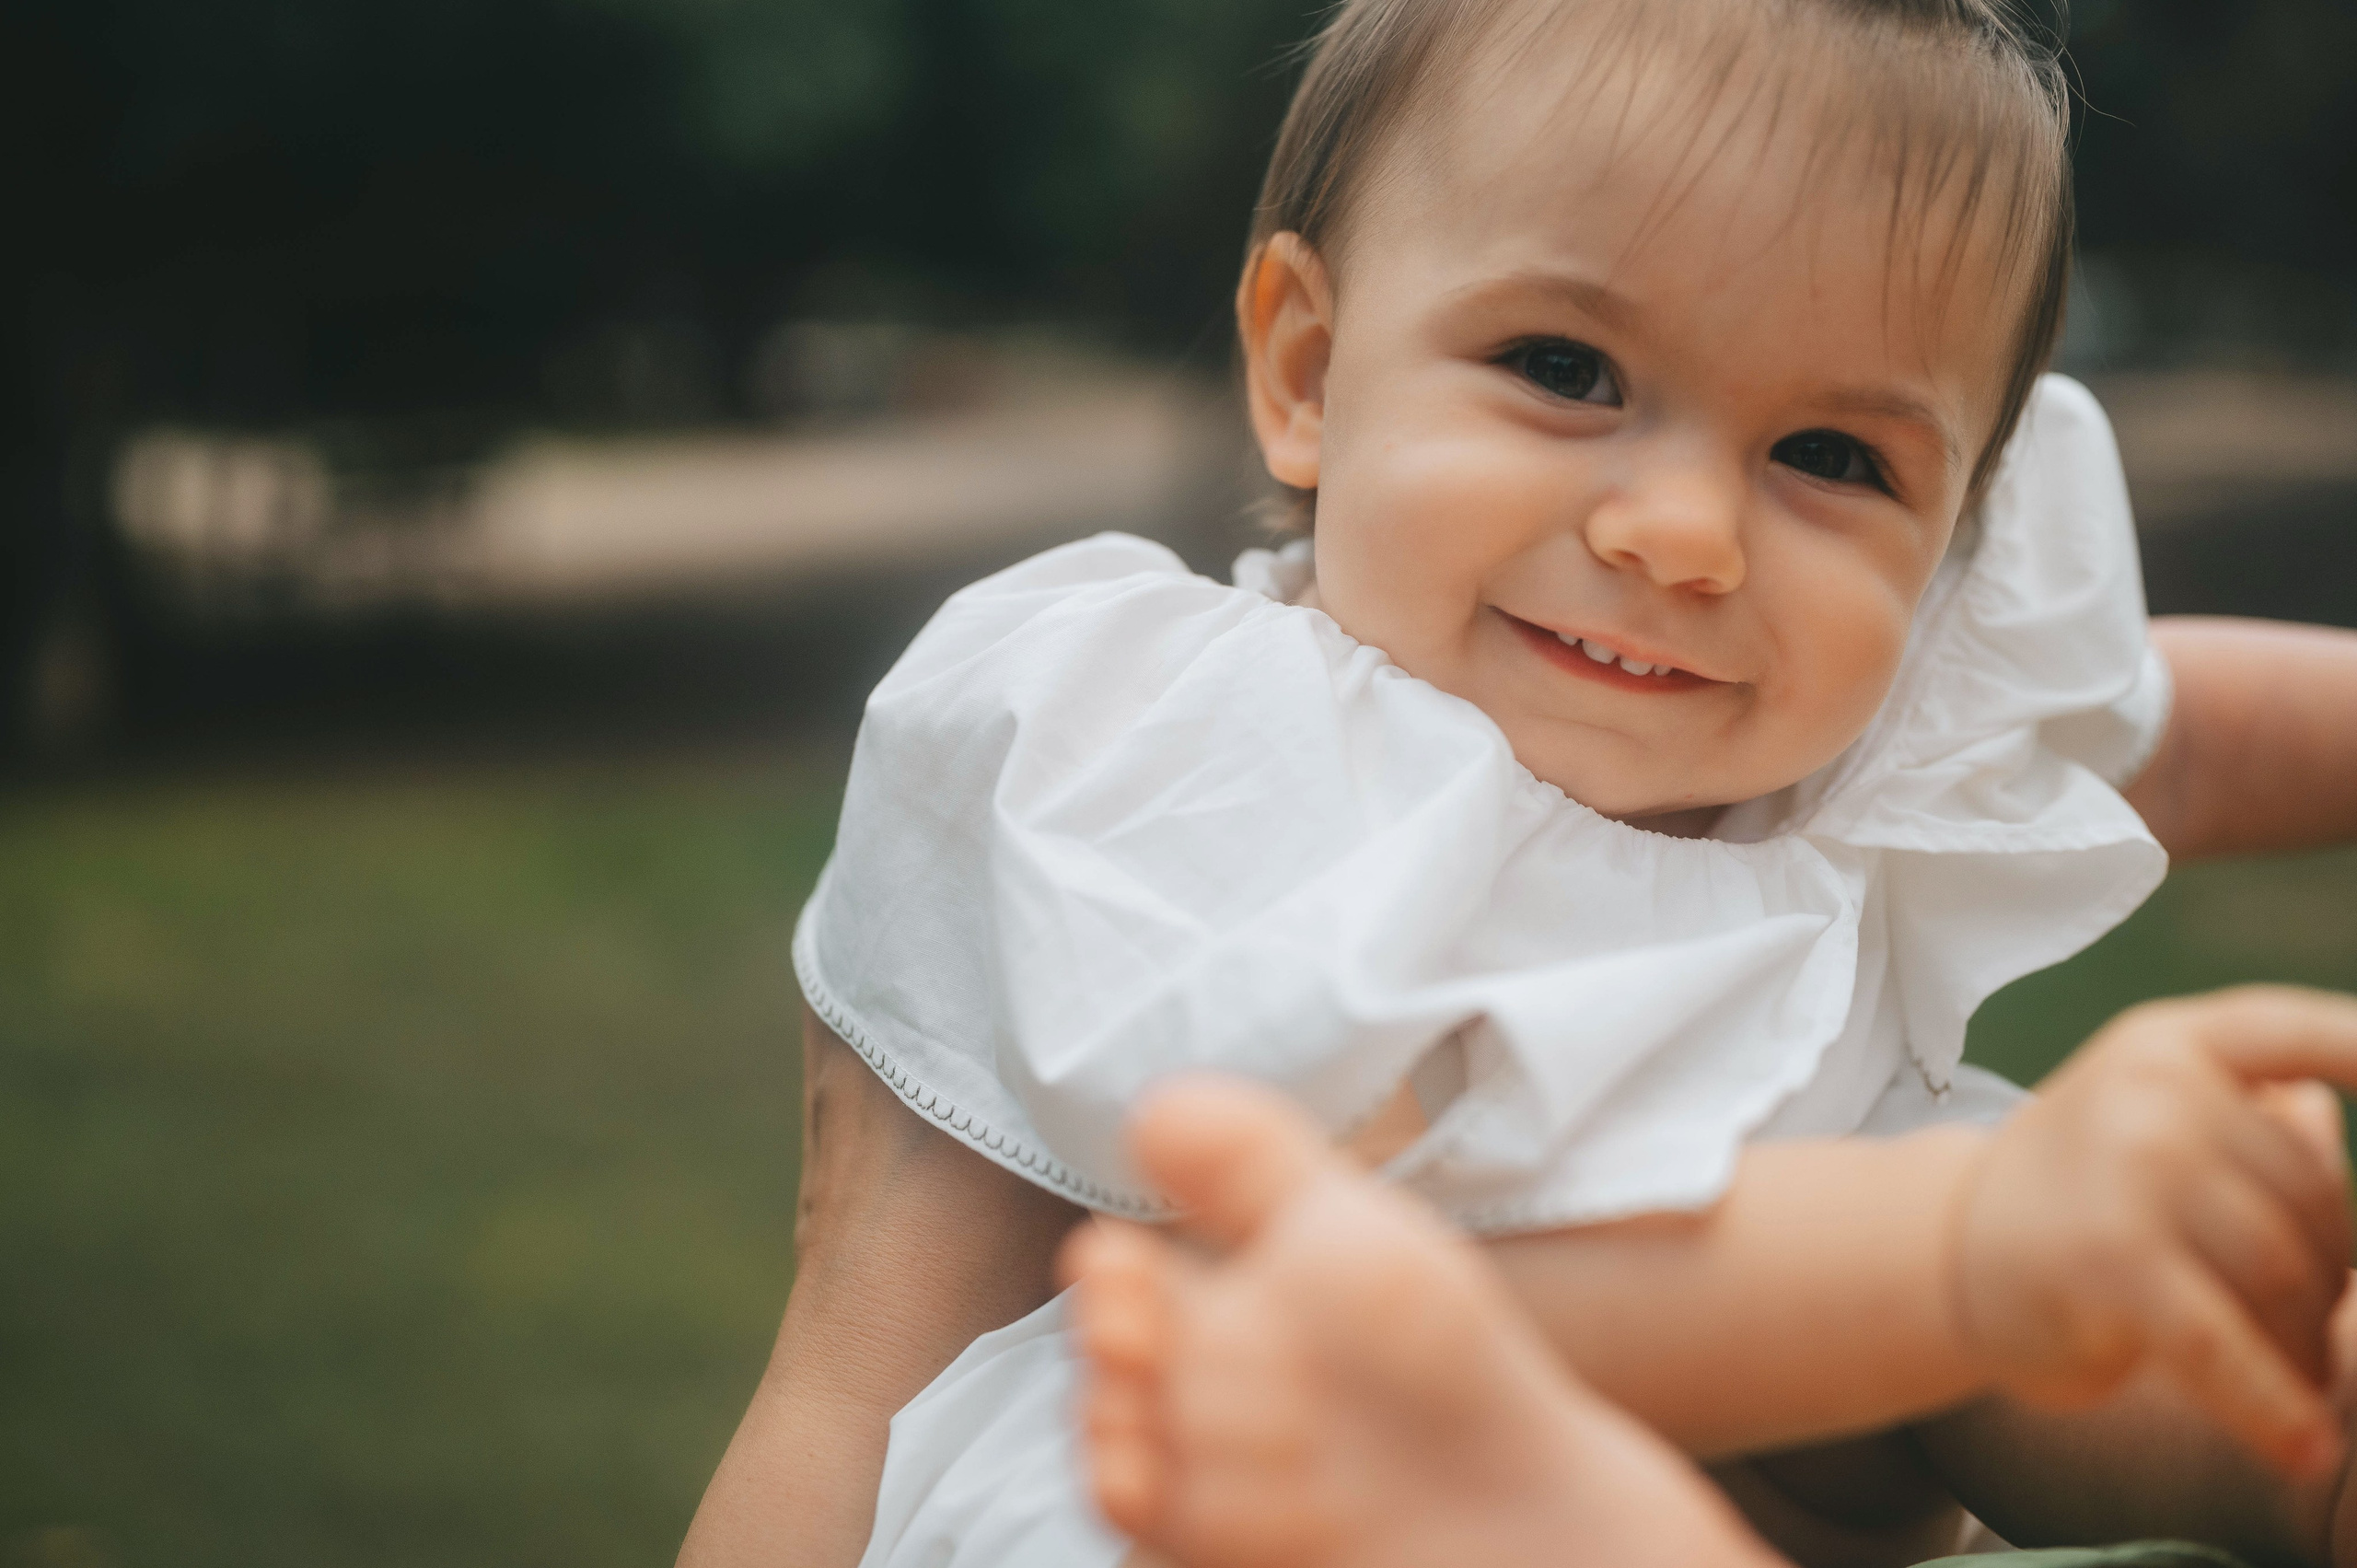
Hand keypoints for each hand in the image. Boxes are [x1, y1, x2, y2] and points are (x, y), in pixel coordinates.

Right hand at [1951, 986, 2356, 1475]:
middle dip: (2335, 1277)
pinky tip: (2301, 1443)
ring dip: (2307, 1348)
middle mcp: (2153, 1093)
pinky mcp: (2114, 1263)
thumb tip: (2339, 1117)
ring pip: (2290, 1275)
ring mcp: (2131, 1171)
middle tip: (2308, 1329)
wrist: (1947, 1253)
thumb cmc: (2081, 1193)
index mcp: (2171, 1045)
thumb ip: (2262, 1117)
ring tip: (2298, 1385)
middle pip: (2317, 1195)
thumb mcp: (2158, 1125)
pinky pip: (2227, 1345)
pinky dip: (2274, 1405)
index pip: (2298, 1031)